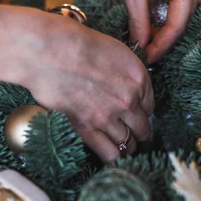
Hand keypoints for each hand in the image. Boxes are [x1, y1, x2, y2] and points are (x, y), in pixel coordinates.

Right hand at [17, 12, 154, 161]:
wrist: (50, 51)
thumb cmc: (75, 43)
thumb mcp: (114, 50)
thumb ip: (125, 72)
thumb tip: (125, 85)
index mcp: (139, 78)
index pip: (150, 106)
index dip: (141, 111)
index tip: (135, 114)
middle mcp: (129, 99)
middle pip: (143, 127)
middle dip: (139, 132)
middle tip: (132, 133)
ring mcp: (109, 116)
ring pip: (129, 144)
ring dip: (127, 146)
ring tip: (122, 147)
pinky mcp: (88, 128)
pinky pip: (110, 153)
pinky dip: (113, 156)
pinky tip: (111, 154)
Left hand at [107, 0, 200, 63]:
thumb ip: (139, 19)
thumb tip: (141, 45)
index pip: (176, 26)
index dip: (161, 46)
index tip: (147, 58)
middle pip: (186, 16)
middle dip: (167, 35)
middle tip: (147, 49)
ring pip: (197, 0)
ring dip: (182, 17)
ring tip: (162, 32)